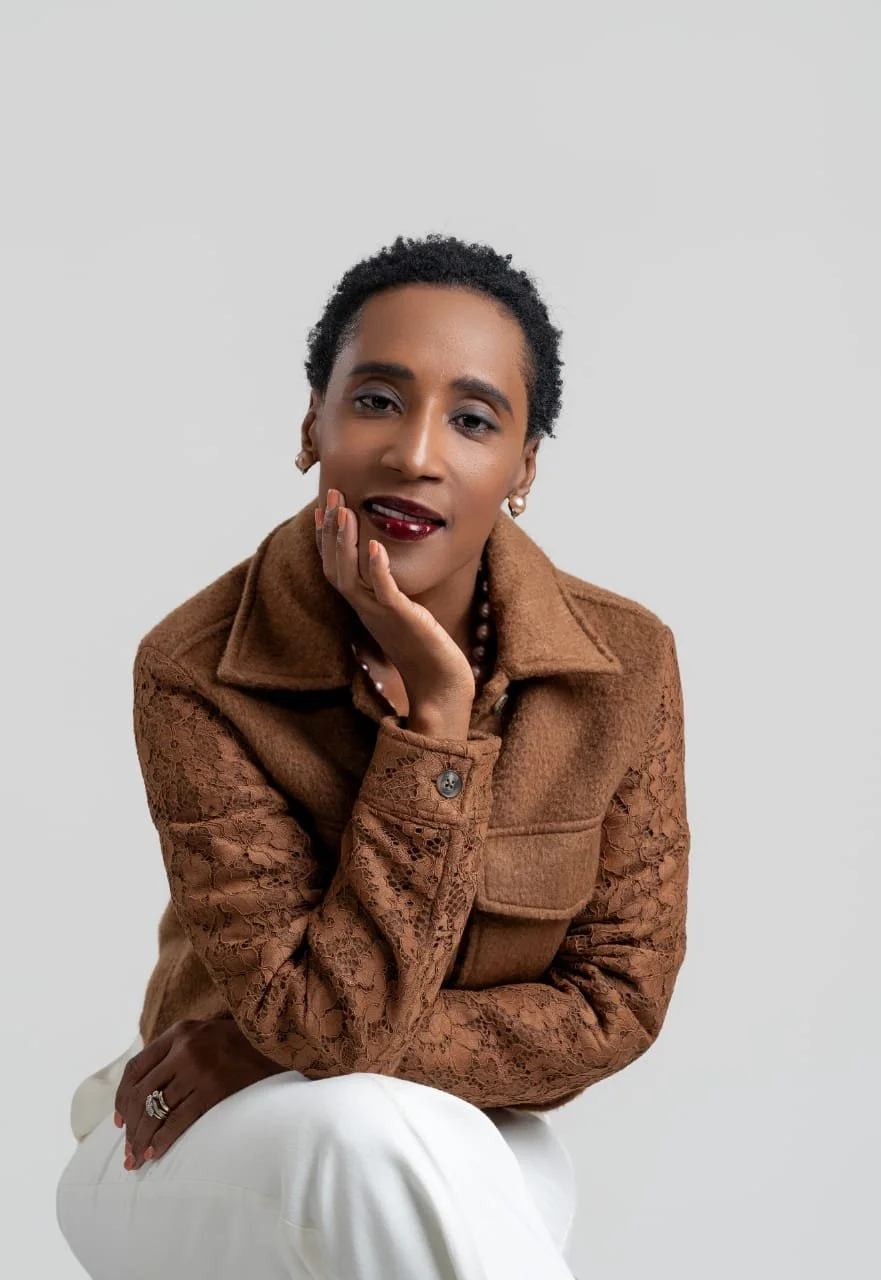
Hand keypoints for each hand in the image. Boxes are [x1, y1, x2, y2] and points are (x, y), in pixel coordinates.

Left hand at [113, 1016, 284, 1169]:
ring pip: (156, 1109)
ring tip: (137, 1159)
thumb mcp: (204, 1034)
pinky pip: (179, 1119)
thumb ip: (177, 1052)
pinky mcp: (214, 1088)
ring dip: (143, 1138)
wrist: (278, 1043)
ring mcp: (199, 1067)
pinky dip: (163, 1139)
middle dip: (131, 1127)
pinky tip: (156, 1153)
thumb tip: (146, 1091)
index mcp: (178, 1033)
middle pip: (141, 1092)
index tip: (119, 1123)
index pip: (136, 1068)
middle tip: (127, 1152)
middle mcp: (184, 1048)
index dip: (121, 1098)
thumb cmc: (240, 1045)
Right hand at [315, 489, 475, 715]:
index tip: (323, 509)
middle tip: (332, 495)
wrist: (440, 687)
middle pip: (336, 566)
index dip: (326, 539)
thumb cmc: (425, 650)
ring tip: (345, 511)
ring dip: (346, 543)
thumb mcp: (403, 613)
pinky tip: (374, 543)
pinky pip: (383, 590)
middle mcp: (366, 610)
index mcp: (364, 606)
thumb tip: (389, 566)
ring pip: (351, 576)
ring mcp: (381, 615)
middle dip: (332, 530)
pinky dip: (377, 567)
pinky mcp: (402, 619)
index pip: (336, 567)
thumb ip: (391, 591)